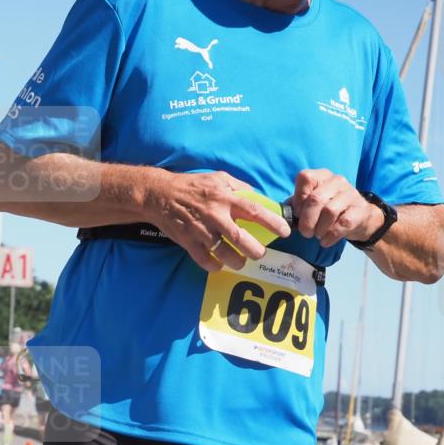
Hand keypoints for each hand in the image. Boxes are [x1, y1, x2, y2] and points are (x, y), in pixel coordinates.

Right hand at [147, 170, 291, 271]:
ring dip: (237, 261)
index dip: (272, 222)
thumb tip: (257, 197)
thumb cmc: (191, 185)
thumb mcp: (217, 177)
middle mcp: (215, 215)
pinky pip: (204, 260)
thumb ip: (239, 187)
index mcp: (225, 198)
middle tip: (260, 253)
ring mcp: (200, 230)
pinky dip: (214, 266)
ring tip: (241, 262)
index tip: (285, 232)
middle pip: (241, 238)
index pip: (254, 211)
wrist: (159, 195)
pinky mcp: (187, 241)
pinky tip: (218, 265)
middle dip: (255, 250)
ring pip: (224, 253)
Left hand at [291, 169, 382, 247]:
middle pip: (315, 199)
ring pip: (329, 212)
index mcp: (322, 176)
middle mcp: (337, 181)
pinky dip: (331, 236)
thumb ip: (296, 205)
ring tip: (317, 235)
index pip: (305, 177)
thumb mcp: (311, 203)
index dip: (298, 198)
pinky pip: (343, 223)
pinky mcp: (361, 210)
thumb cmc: (328, 210)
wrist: (358, 218)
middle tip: (305, 232)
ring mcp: (351, 194)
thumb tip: (281, 214)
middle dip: (306, 220)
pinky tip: (326, 241)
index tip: (297, 213)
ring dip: (319, 229)